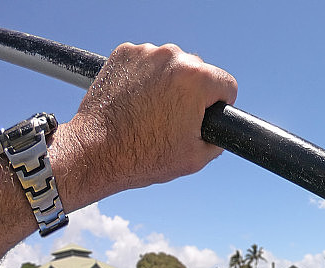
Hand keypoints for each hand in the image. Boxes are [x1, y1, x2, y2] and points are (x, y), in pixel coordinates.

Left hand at [54, 42, 237, 208]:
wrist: (97, 151)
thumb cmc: (145, 155)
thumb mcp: (198, 156)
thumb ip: (218, 138)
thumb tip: (221, 129)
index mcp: (195, 79)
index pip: (227, 84)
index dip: (221, 105)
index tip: (206, 117)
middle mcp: (171, 57)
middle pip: (199, 72)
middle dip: (193, 93)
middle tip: (176, 119)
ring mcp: (144, 52)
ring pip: (172, 67)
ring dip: (170, 85)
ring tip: (154, 112)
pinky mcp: (123, 54)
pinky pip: (148, 63)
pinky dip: (147, 78)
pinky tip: (139, 101)